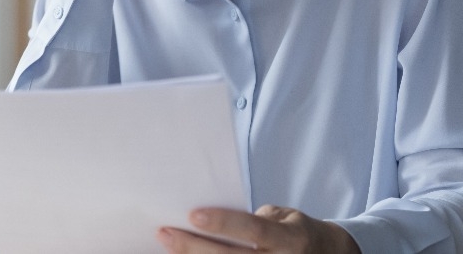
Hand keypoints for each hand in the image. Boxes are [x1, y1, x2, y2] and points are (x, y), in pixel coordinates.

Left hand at [157, 206, 361, 253]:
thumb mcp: (284, 217)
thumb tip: (212, 220)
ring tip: (170, 247)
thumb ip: (255, 219)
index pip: (253, 230)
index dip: (223, 223)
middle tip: (165, 233)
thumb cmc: (296, 232)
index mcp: (290, 240)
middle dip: (194, 247)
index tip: (193, 215)